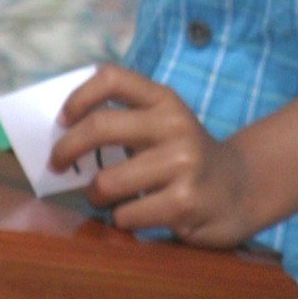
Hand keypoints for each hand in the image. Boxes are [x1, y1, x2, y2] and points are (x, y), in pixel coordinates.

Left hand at [53, 67, 271, 247]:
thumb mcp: (165, 128)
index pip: (112, 78)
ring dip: (96, 195)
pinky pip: (126, 215)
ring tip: (105, 199)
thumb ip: (125, 124)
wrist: (241, 191)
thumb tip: (63, 138)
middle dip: (66, 149)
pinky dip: (121, 220)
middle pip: (100, 127)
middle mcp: (174, 125)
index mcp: (165, 100)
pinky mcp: (184, 202)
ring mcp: (182, 164)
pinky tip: (137, 216)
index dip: (78, 96)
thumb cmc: (186, 160)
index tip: (63, 120)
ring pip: (107, 182)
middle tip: (56, 165)